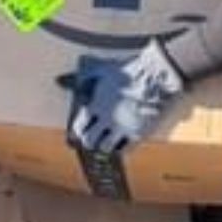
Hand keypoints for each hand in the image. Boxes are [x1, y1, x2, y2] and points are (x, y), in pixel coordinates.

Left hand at [67, 40, 184, 153]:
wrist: (155, 78)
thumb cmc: (129, 71)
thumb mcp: (104, 71)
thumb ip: (85, 78)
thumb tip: (66, 81)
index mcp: (96, 105)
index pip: (80, 125)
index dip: (79, 129)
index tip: (80, 130)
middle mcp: (107, 119)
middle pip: (90, 140)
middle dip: (89, 140)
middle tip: (92, 138)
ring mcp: (122, 128)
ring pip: (105, 148)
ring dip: (104, 145)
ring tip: (106, 141)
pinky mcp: (137, 134)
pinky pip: (125, 149)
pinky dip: (120, 148)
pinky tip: (121, 144)